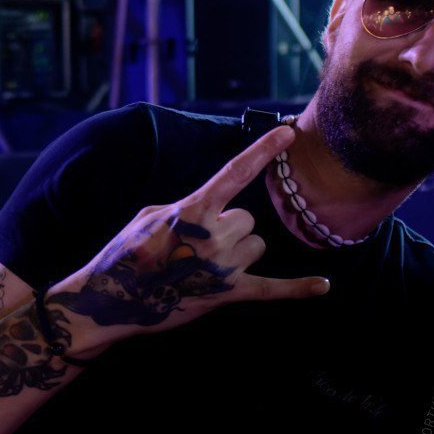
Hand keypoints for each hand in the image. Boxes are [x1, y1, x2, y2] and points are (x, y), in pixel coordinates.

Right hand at [53, 125, 329, 351]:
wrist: (110, 300)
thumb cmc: (126, 252)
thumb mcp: (151, 215)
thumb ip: (187, 206)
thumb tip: (210, 206)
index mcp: (193, 209)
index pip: (235, 171)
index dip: (263, 150)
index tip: (288, 133)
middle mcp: (213, 235)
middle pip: (247, 219)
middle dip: (229, 228)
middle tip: (196, 246)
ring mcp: (223, 266)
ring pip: (256, 246)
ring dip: (239, 253)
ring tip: (204, 266)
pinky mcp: (228, 295)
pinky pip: (273, 289)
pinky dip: (298, 289)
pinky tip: (323, 286)